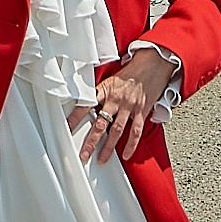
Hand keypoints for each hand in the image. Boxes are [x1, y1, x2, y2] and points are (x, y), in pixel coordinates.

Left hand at [69, 48, 169, 166]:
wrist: (153, 62)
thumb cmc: (132, 72)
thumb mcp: (112, 79)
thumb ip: (101, 93)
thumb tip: (87, 105)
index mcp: (105, 89)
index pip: (86, 104)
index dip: (75, 117)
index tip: (67, 128)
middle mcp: (116, 98)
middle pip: (100, 123)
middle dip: (91, 141)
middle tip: (84, 154)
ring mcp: (129, 106)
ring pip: (116, 130)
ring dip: (108, 147)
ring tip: (101, 159)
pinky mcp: (142, 110)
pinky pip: (135, 130)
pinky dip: (131, 144)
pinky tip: (126, 154)